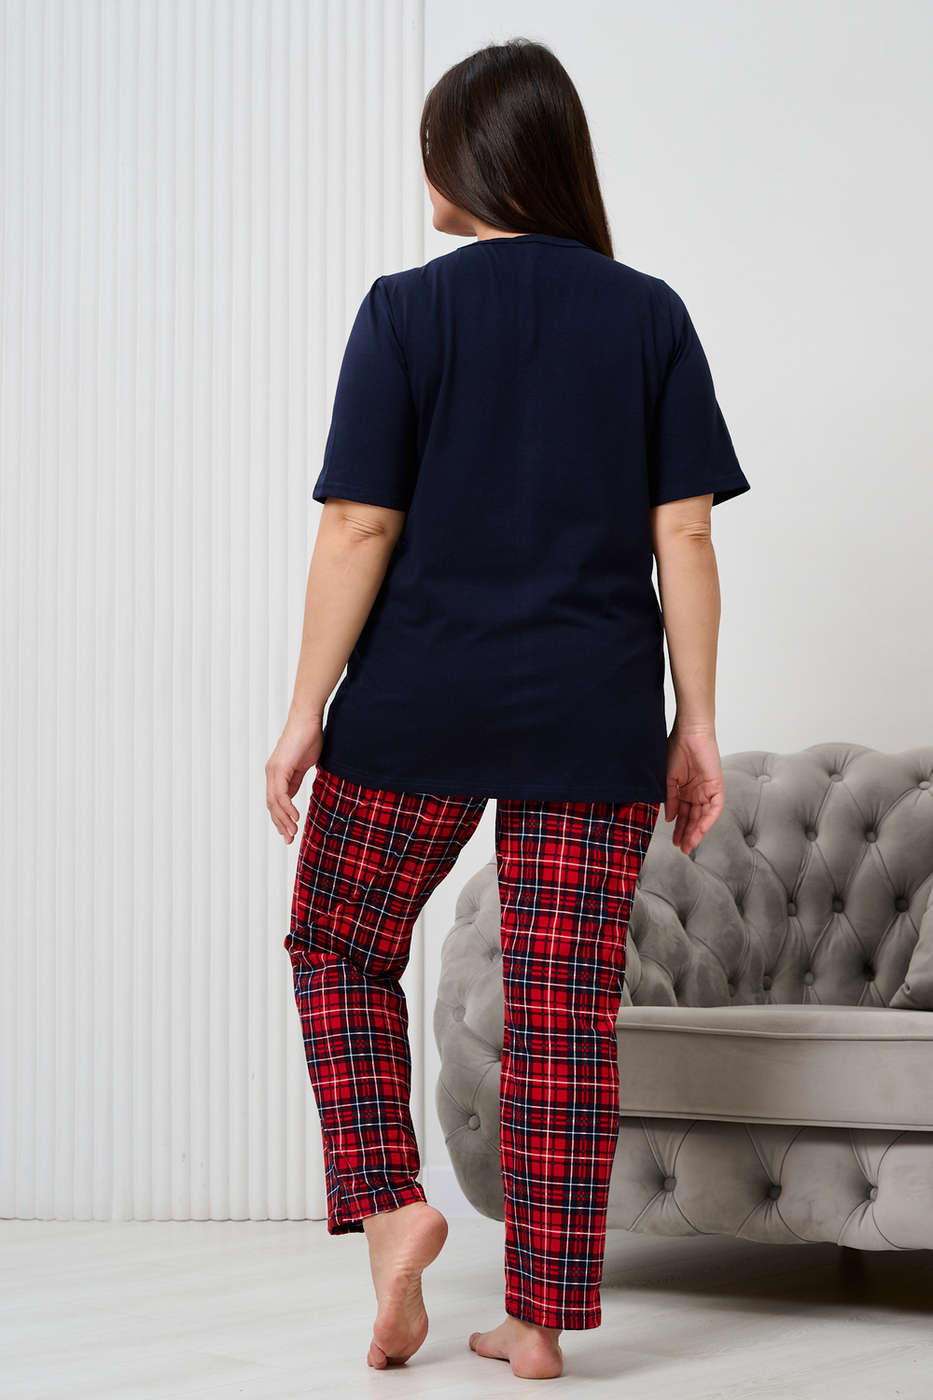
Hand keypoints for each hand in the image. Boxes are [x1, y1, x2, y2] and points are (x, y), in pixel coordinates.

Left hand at [265, 713, 322, 843]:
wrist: (308, 719)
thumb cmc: (309, 738)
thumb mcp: (304, 764)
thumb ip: (297, 779)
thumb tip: (295, 794)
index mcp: (277, 773)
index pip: (276, 801)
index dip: (281, 818)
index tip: (289, 832)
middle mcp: (272, 773)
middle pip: (272, 805)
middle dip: (281, 824)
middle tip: (289, 840)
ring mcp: (274, 771)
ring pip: (274, 802)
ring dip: (284, 820)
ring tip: (293, 833)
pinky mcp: (280, 768)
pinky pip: (281, 793)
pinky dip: (287, 807)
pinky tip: (295, 817)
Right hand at [665, 725, 724, 854]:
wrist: (689, 733)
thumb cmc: (676, 749)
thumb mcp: (669, 779)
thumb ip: (671, 799)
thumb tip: (670, 818)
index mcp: (687, 790)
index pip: (684, 815)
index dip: (679, 828)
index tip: (673, 841)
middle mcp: (699, 793)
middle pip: (694, 819)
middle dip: (687, 834)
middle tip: (681, 848)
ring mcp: (709, 790)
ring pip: (705, 817)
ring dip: (697, 831)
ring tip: (688, 844)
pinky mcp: (717, 786)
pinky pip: (715, 808)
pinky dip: (708, 820)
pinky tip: (699, 830)